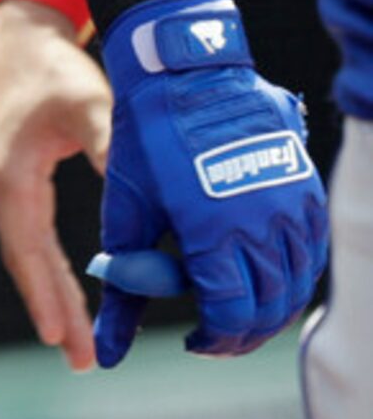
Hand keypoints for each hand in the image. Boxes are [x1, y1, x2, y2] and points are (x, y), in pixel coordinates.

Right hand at [0, 0, 109, 370]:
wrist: (18, 33)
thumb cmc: (50, 67)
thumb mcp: (87, 103)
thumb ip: (110, 148)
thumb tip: (141, 196)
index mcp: (9, 177)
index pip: (30, 252)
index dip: (48, 296)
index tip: (63, 339)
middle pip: (25, 263)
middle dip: (52, 310)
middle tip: (80, 359)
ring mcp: (0, 185)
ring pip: (26, 253)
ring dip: (50, 294)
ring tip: (74, 340)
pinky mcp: (11, 179)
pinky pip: (29, 237)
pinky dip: (46, 268)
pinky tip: (64, 290)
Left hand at [94, 0, 327, 365]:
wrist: (184, 72)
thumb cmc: (145, 140)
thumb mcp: (126, 212)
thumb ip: (125, 283)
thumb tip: (106, 346)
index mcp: (213, 232)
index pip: (230, 314)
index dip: (214, 339)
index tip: (194, 339)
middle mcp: (261, 223)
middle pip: (268, 309)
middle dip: (241, 333)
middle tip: (216, 333)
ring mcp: (290, 205)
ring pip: (297, 285)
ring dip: (271, 308)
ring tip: (240, 308)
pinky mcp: (305, 188)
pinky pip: (312, 251)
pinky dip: (294, 275)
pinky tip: (266, 275)